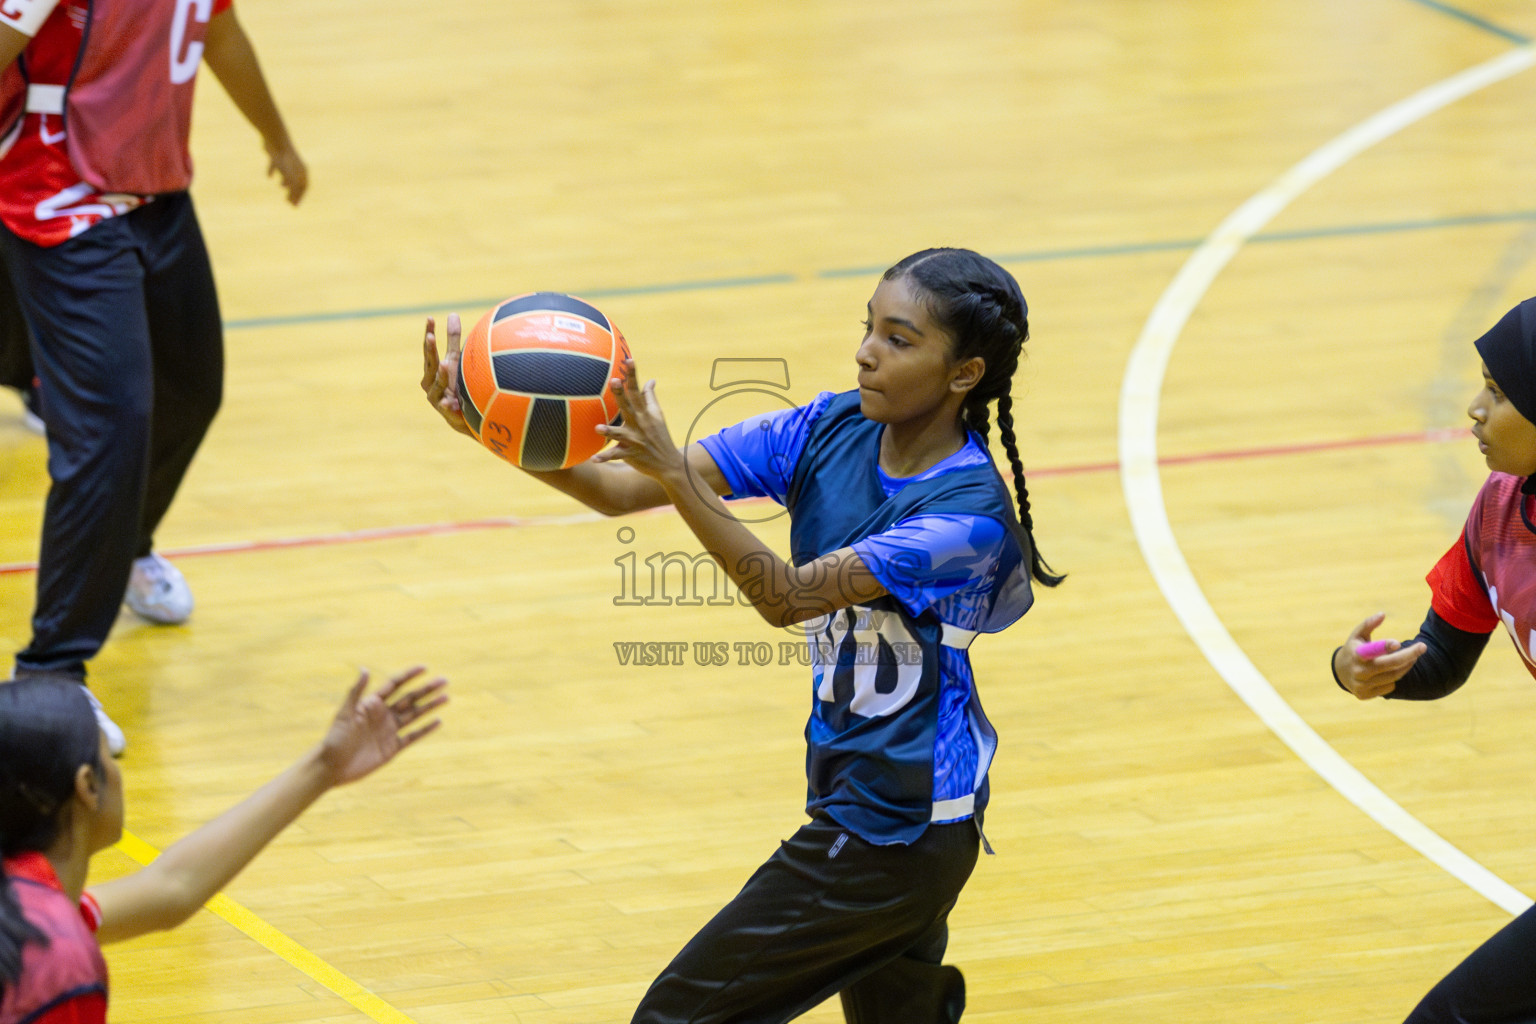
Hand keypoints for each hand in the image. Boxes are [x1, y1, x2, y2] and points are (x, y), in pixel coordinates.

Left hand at [265, 139, 307, 204]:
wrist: (275, 139)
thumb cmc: (284, 159)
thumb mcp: (290, 177)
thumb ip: (293, 190)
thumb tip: (294, 204)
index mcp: (302, 171)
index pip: (303, 187)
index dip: (299, 197)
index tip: (294, 205)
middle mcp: (296, 166)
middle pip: (296, 181)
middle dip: (293, 192)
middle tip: (289, 202)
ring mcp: (286, 160)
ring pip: (287, 173)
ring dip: (286, 180)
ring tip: (282, 187)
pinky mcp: (276, 156)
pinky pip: (275, 165)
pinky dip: (273, 171)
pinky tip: (269, 176)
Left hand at [319, 666, 446, 784]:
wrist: (331, 767)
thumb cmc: (334, 739)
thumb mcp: (345, 713)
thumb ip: (356, 692)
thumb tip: (364, 669)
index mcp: (372, 704)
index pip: (394, 685)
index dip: (409, 676)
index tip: (424, 668)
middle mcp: (383, 715)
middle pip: (409, 698)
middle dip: (426, 689)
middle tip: (444, 681)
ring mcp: (389, 731)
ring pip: (414, 715)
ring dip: (430, 706)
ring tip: (446, 697)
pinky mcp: (392, 748)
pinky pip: (412, 736)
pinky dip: (425, 730)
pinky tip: (438, 721)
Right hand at [421, 315, 473, 435]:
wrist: (463, 414)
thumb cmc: (457, 383)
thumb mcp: (455, 359)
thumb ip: (452, 339)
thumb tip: (452, 314)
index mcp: (432, 369)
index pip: (429, 349)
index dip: (429, 334)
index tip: (430, 318)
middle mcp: (430, 383)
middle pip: (430, 364)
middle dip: (429, 351)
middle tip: (430, 337)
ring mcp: (437, 398)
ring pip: (436, 385)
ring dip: (440, 375)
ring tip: (445, 364)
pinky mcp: (446, 412)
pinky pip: (446, 407)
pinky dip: (447, 404)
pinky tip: (450, 401)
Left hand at [592, 358, 685, 480]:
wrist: (670, 464)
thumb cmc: (660, 437)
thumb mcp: (658, 416)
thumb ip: (651, 398)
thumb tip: (650, 380)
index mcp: (646, 413)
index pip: (639, 391)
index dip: (633, 375)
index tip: (629, 360)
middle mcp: (640, 424)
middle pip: (629, 407)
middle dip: (621, 394)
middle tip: (613, 381)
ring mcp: (635, 440)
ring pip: (620, 434)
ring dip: (609, 431)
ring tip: (598, 428)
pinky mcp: (631, 455)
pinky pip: (616, 456)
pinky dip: (605, 457)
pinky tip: (593, 459)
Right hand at [1332, 612, 1425, 699]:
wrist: (1340, 673)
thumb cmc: (1354, 649)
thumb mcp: (1357, 635)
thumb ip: (1369, 623)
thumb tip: (1383, 614)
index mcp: (1356, 654)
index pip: (1372, 650)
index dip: (1384, 647)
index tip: (1398, 643)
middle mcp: (1358, 671)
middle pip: (1390, 664)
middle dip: (1409, 655)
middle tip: (1423, 647)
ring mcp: (1362, 685)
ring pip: (1394, 676)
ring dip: (1405, 665)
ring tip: (1411, 658)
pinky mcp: (1365, 695)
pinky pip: (1390, 687)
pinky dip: (1394, 678)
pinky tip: (1391, 672)